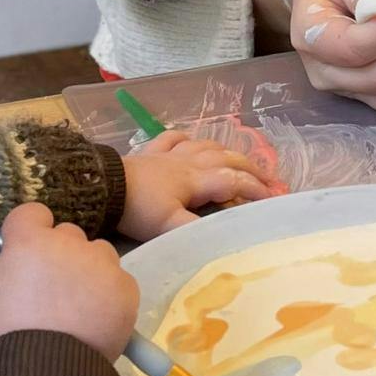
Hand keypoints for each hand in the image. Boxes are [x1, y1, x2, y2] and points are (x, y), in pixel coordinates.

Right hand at [0, 203, 139, 362]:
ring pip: (100, 255)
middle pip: (69, 234)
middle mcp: (70, 243)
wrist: (45, 371)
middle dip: (63, 254)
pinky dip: (111, 297)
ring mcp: (102, 263)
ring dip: (91, 272)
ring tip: (79, 309)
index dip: (31, 229)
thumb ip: (14, 267)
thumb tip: (28, 264)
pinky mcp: (127, 286)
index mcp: (30, 243)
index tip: (32, 247)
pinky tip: (97, 321)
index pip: (32, 213)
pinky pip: (119, 282)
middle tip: (56, 288)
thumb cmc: (9, 336)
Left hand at [119, 130, 282, 238]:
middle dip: (250, 168)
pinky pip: (172, 138)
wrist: (102, 188)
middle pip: (227, 159)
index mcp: (197, 179)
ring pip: (205, 146)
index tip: (274, 197)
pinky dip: (185, 138)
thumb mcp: (168, 226)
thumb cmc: (138, 208)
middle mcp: (188, 162)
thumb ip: (196, 231)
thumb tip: (223, 237)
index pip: (235, 181)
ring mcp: (169, 154)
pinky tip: (189, 139)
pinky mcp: (150, 152)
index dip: (256, 188)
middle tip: (267, 178)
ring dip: (225, 151)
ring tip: (236, 158)